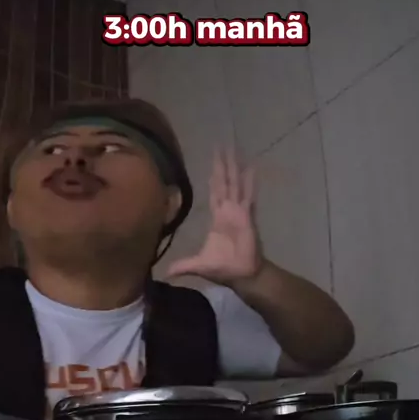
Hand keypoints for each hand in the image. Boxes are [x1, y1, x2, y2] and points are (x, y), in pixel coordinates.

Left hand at [167, 148, 264, 285]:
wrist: (243, 275)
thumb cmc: (224, 268)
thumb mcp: (199, 265)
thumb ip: (183, 265)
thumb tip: (166, 273)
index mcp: (218, 217)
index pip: (214, 192)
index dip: (213, 176)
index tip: (213, 160)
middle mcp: (228, 210)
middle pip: (224, 182)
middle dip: (223, 164)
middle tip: (222, 144)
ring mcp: (238, 212)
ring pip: (235, 184)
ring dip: (235, 167)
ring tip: (235, 149)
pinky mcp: (247, 216)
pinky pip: (248, 196)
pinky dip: (250, 182)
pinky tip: (252, 168)